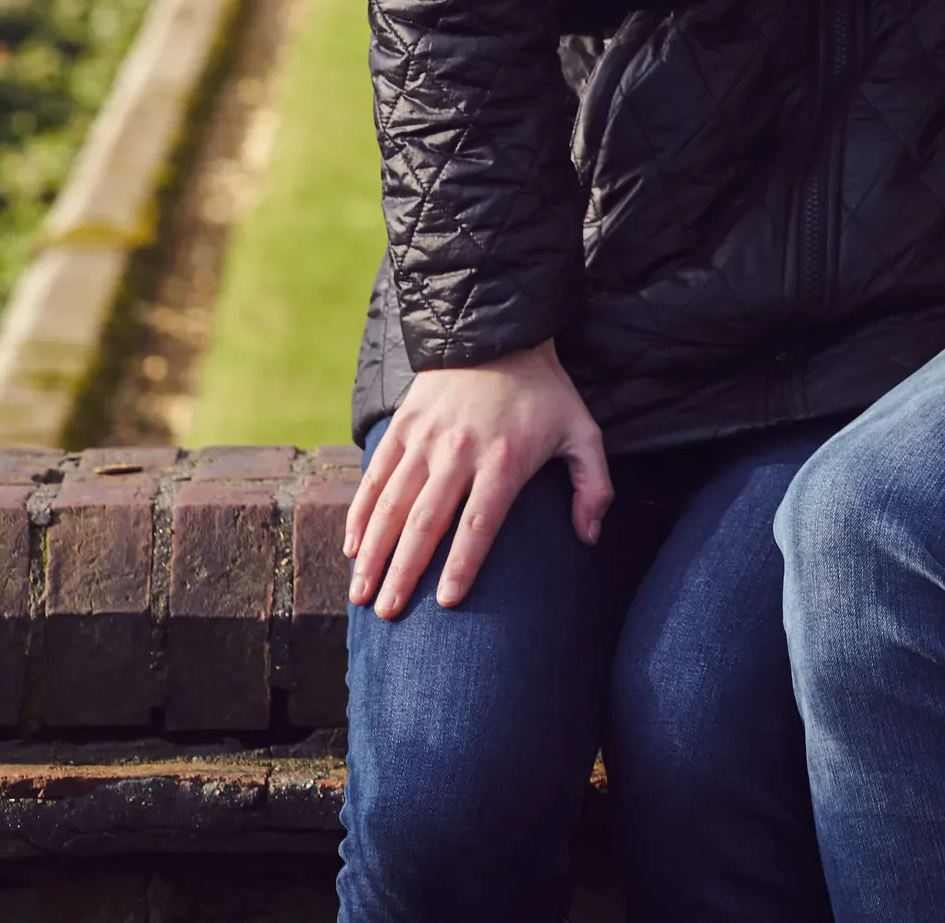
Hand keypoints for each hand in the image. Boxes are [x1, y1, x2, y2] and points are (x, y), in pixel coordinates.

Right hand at [343, 339, 612, 617]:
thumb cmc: (544, 390)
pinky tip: (352, 547)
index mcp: (503, 459)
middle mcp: (459, 452)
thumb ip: (593, 484)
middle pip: (426, 522)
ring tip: (362, 593)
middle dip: (404, 572)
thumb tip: (590, 537)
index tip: (446, 603)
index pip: (479, 523)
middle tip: (389, 614)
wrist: (499, 330)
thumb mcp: (581, 429)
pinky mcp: (403, 425)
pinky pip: (375, 475)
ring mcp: (425, 438)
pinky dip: (361, 512)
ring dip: (374, 551)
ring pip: (392, 504)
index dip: (463, 564)